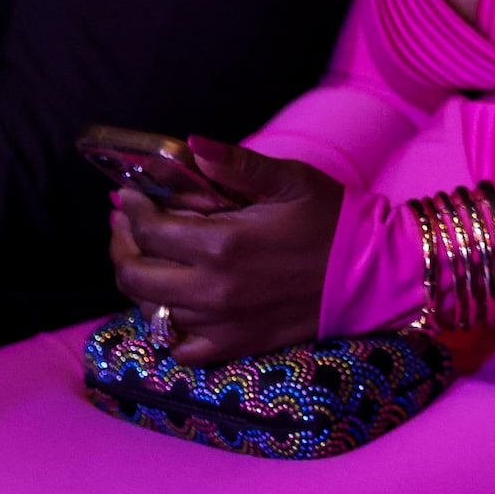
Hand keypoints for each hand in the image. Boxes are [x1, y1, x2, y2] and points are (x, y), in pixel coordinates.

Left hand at [109, 137, 342, 365]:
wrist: (371, 271)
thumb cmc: (332, 219)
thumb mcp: (290, 180)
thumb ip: (236, 163)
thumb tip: (190, 145)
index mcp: (223, 243)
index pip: (148, 229)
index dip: (132, 208)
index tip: (132, 195)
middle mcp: (213, 288)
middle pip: (133, 274)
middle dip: (123, 245)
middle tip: (129, 226)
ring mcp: (221, 322)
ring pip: (150, 308)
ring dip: (143, 280)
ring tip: (151, 257)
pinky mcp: (234, 344)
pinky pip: (179, 348)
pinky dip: (168, 329)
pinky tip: (175, 305)